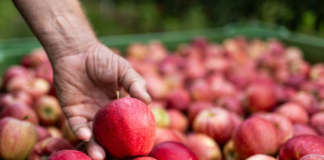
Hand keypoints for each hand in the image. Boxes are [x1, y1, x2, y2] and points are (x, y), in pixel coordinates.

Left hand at [52, 42, 150, 159]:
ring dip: (94, 147)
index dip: (131, 136)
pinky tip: (86, 135)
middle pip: (108, 135)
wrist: (77, 51)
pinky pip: (76, 125)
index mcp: (117, 107)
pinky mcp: (71, 112)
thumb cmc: (103, 59)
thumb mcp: (124, 70)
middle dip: (111, 148)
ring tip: (99, 155)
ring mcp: (87, 114)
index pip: (126, 125)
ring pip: (92, 135)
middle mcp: (102, 114)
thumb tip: (148, 101)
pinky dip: (80, 131)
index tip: (139, 147)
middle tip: (118, 158)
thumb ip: (135, 84)